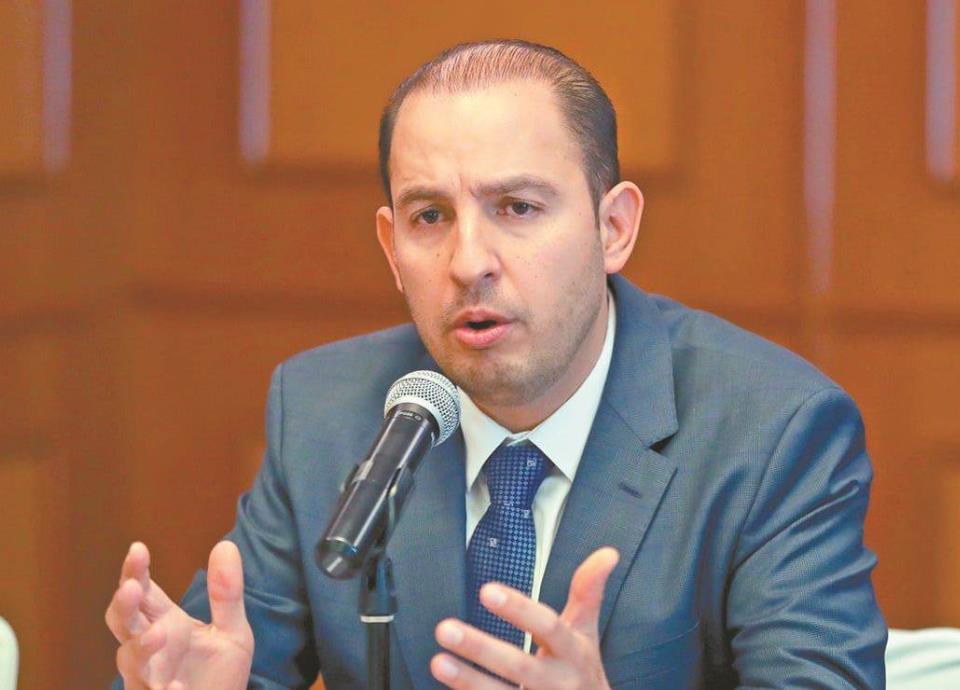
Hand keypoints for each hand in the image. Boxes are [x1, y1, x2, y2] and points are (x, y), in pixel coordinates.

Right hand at [104, 541, 253, 689]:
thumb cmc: (219, 673)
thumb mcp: (232, 631)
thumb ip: (227, 594)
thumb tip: (226, 544)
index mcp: (165, 622)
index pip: (143, 592)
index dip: (135, 572)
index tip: (138, 549)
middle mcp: (150, 648)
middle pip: (123, 621)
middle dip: (124, 605)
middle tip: (132, 588)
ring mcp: (149, 677)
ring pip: (131, 659)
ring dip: (142, 646)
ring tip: (160, 633)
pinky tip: (178, 687)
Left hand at [431, 547, 618, 688]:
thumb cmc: (581, 669)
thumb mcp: (587, 631)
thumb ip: (588, 591)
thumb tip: (608, 552)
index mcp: (574, 653)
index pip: (548, 627)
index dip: (519, 610)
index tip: (487, 590)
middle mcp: (560, 684)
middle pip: (519, 666)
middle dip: (481, 648)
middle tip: (444, 628)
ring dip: (468, 681)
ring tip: (438, 662)